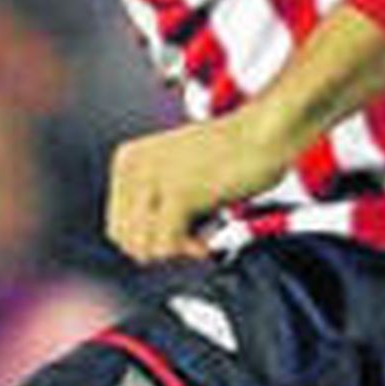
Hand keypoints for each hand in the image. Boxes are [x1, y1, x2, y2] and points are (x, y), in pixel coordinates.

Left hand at [106, 108, 284, 262]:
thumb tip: (143, 253)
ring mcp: (153, 180)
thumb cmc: (233, 156)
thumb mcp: (178, 174)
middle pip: (127, 240)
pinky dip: (191, 250)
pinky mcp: (178, 194)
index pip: (118, 227)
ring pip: (144, 248)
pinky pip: (167, 246)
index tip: (182, 232)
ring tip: (204, 233)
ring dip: (177, 250)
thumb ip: (154, 204)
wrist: (266, 132)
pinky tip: (209, 240)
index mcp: (128, 160)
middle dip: (162, 247)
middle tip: (194, 237)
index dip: (151, 239)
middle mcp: (133, 167)